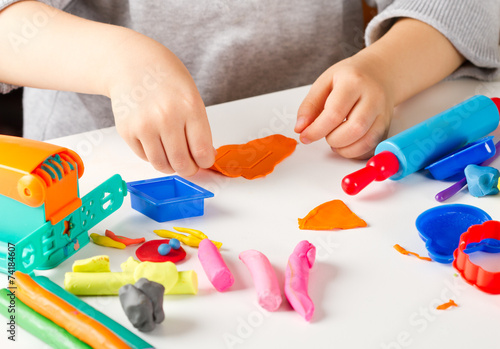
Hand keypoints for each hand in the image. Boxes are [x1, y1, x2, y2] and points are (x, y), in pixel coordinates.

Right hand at [108, 38, 214, 175]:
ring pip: (162, 165)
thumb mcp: (192, 97)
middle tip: (189, 166)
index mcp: (190, 107)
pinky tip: (156, 142)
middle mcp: (167, 117)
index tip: (204, 161)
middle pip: (182, 163)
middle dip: (189, 169)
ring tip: (173, 157)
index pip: (201, 151)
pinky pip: (145, 157)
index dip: (205, 162)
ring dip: (171, 166)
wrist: (132, 63)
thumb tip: (205, 157)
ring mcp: (144, 125)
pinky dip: (153, 156)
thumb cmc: (166, 79)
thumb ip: (199, 128)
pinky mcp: (127, 131)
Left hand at [295, 52, 393, 158]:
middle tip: (324, 134)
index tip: (305, 136)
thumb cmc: (350, 77)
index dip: (316, 130)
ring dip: (344, 149)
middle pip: (354, 129)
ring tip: (335, 140)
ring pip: (366, 141)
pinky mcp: (387, 126)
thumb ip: (310, 105)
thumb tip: (300, 128)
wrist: (380, 72)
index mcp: (353, 82)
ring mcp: (383, 113)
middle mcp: (373, 97)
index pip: (334, 113)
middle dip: (333, 139)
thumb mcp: (325, 82)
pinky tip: (347, 144)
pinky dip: (356, 152)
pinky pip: (373, 147)